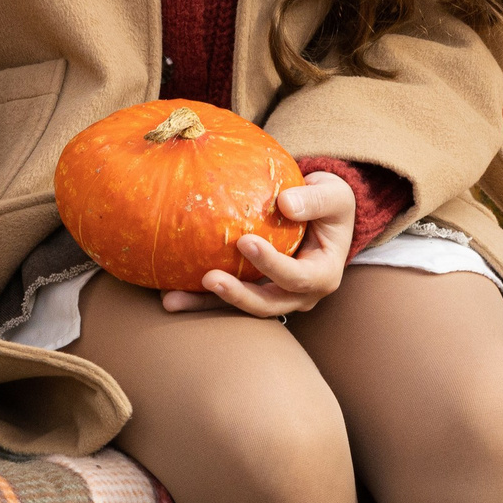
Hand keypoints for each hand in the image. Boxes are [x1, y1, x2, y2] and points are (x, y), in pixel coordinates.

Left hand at [162, 170, 354, 317]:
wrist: (320, 214)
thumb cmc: (328, 202)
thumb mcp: (334, 194)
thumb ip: (315, 198)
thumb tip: (285, 204)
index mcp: (323, 275)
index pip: (297, 277)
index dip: (271, 264)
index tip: (244, 241)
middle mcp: (299, 295)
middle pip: (267, 304)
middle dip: (237, 295)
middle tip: (209, 278)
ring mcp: (274, 297)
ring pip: (240, 308)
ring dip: (206, 305)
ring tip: (173, 300)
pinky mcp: (252, 291)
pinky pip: (223, 299)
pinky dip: (198, 298)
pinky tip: (168, 292)